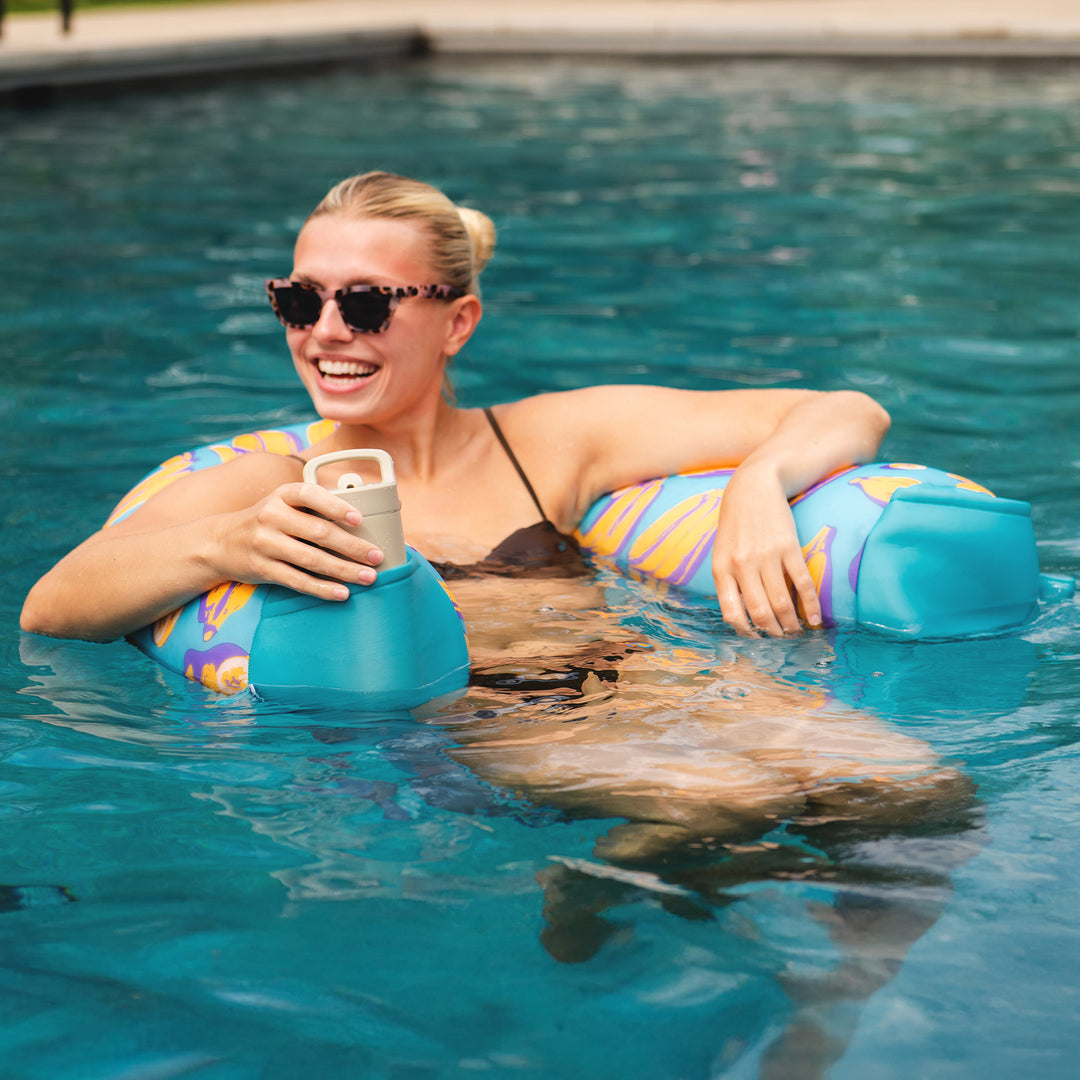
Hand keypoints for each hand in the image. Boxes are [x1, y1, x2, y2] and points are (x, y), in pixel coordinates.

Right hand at [213, 482, 383, 600]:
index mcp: (283, 495)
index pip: (310, 495)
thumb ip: (316, 506)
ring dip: (344, 570)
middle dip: (352, 546)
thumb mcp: (283, 503)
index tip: (359, 519)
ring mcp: (265, 544)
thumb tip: (368, 515)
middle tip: (377, 556)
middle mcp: (272, 516)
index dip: (336, 506)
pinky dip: (322, 588)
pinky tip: (343, 592)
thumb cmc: (267, 520)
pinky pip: (298, 581)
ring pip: (312, 560)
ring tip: (369, 577)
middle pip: (319, 533)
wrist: (219, 541)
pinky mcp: (262, 569)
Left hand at [711, 464, 821, 636]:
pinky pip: (801, 583)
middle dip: (773, 633)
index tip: (758, 638)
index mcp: (722, 569)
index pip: (732, 613)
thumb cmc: (736, 524)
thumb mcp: (722, 552)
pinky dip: (810, 605)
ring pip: (781, 603)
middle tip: (783, 640)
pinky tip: (816, 618)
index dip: (747, 632)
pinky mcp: (788, 546)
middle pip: (760, 612)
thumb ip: (729, 581)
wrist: (753, 487)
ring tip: (797, 632)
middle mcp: (742, 565)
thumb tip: (742, 616)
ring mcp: (766, 556)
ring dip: (792, 624)